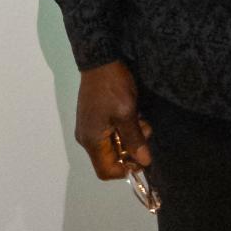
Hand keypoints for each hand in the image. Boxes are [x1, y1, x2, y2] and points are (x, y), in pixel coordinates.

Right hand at [75, 59, 152, 180]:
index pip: (106, 171)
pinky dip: (123, 128)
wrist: (100, 59)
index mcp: (92, 141)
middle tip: (144, 130)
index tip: (142, 158)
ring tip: (141, 119)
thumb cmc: (113, 87)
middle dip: (130, 149)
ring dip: (129, 137)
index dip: (125, 170)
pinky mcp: (93, 117)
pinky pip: (109, 132)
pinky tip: (133, 114)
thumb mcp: (127, 113)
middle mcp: (87, 137)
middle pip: (110, 158)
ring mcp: (89, 126)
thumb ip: (135, 140)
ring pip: (112, 144)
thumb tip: (144, 162)